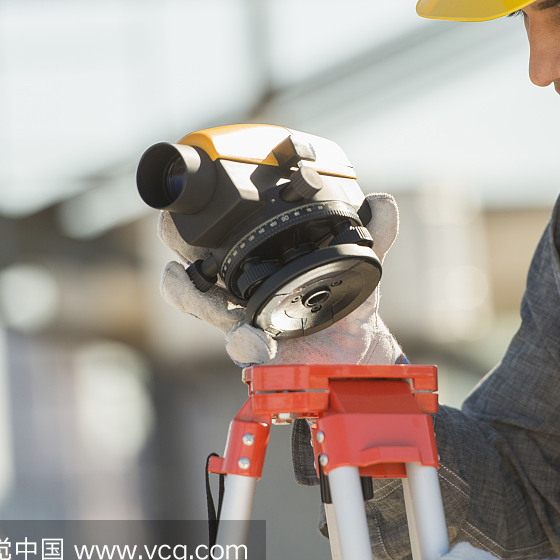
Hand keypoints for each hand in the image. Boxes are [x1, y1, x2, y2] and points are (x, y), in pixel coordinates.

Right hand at [159, 193, 403, 365]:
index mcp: (252, 264)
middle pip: (185, 281)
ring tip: (210, 299)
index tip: (185, 218)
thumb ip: (370, 234)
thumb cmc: (343, 300)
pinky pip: (243, 350)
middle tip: (182, 265)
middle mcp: (237, 295)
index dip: (186, 231)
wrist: (358, 345)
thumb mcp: (356, 263)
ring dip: (202, 304)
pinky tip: (256, 342)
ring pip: (202, 314)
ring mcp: (243, 325)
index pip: (203, 244)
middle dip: (178, 270)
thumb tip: (381, 204)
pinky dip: (248, 345)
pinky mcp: (259, 355)